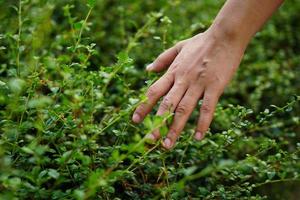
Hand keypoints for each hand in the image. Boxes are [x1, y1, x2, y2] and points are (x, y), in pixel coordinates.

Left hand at [132, 29, 245, 148]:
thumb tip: (147, 69)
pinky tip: (197, 137)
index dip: (144, 106)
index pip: (154, 91)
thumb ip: (162, 59)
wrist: (225, 36)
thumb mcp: (178, 47)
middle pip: (167, 104)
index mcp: (173, 72)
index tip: (135, 121)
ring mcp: (198, 84)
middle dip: (157, 123)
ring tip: (168, 145)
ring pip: (184, 109)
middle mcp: (182, 80)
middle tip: (149, 140)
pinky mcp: (215, 87)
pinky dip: (202, 123)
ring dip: (175, 128)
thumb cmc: (202, 42)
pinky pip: (207, 108)